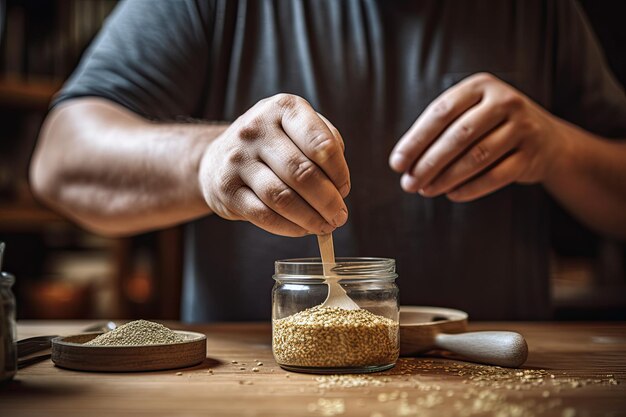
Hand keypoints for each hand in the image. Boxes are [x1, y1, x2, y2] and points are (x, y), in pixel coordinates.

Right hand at [198, 94, 349, 236]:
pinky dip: (289, 227)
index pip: (320, 143)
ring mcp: (237, 158)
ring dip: (310, 218)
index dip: (339, 172)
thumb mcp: (298, 130)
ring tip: (325, 226)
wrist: (218, 158)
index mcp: (283, 108)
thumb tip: (339, 188)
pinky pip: (263, 215)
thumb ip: (325, 146)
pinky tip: (302, 229)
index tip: (344, 189)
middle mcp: (257, 128)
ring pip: (281, 197)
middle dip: (328, 201)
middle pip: (301, 172)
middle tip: (339, 217)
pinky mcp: (226, 188)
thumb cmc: (273, 146)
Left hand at [389, 73, 561, 200]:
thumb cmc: (492, 126)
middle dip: (428, 163)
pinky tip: (451, 195)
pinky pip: (496, 176)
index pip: (440, 112)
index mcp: (481, 86)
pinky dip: (470, 188)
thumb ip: (439, 129)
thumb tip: (402, 161)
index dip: (415, 140)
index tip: (397, 164)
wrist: (547, 139)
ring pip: (477, 157)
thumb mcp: (470, 113)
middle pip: (458, 135)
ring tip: (425, 191)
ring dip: (446, 178)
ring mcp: (522, 127)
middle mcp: (504, 101)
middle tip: (408, 183)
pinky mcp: (531, 154)